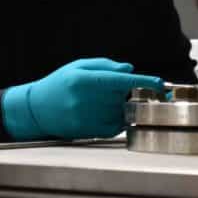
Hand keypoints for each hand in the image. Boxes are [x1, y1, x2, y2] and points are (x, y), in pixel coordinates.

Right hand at [1, 58, 163, 140]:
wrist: (36, 109)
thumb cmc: (59, 84)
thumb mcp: (79, 66)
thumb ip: (106, 66)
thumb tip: (130, 69)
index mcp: (84, 80)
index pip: (122, 81)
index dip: (145, 82)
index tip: (160, 83)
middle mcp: (86, 100)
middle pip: (125, 97)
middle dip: (135, 94)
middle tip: (136, 91)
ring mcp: (86, 118)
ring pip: (121, 114)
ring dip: (126, 108)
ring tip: (116, 101)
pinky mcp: (88, 132)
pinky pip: (114, 128)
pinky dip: (119, 121)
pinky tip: (110, 113)